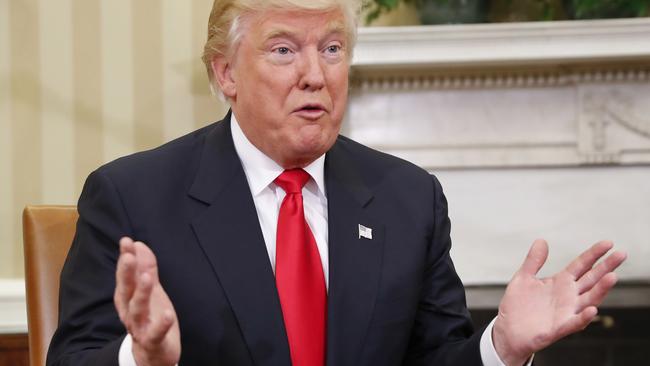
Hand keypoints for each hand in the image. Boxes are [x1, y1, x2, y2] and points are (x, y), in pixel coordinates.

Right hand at [114, 237, 180, 365]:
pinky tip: (168, 314)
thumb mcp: (149, 290)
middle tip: (129, 256)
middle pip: (126, 291)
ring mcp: (140, 327)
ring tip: (148, 277)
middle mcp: (130, 312)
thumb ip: (145, 268)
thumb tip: (138, 244)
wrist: (153, 354)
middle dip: (127, 273)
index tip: (126, 241)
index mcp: (128, 298)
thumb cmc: (150, 317)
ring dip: (142, 293)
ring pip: (138, 310)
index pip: (125, 276)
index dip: (125, 259)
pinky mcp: (153, 341)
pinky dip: (161, 324)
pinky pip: (156, 333)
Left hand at [493, 239, 625, 365]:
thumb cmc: (518, 306)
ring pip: (589, 299)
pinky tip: (592, 309)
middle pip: (591, 279)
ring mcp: (567, 312)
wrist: (509, 331)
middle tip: (621, 254)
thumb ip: (533, 261)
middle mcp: (568, 296)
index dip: (594, 254)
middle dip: (606, 267)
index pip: (581, 265)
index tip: (608, 243)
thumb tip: (542, 241)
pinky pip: (575, 322)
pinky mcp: (560, 328)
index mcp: (560, 282)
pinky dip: (584, 317)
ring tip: (612, 277)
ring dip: (601, 289)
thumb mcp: (523, 278)